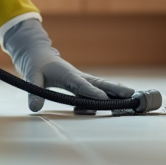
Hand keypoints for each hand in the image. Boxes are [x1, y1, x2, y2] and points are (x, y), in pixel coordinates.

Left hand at [2, 19, 135, 111]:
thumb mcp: (31, 77)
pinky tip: (120, 102)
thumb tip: (34, 108)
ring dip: (118, 92)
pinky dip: (111, 96)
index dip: (92, 92)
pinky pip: (98, 91)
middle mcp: (78, 77)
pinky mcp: (83, 84)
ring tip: (134, 99)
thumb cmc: (36, 66)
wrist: (40, 56)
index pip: (81, 85)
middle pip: (100, 84)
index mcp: (67, 75)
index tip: (104, 99)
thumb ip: (34, 92)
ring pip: (103, 86)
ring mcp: (83, 80)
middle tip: (132, 95)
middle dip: (116, 90)